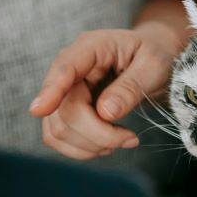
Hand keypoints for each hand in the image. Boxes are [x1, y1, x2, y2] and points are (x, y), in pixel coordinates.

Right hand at [29, 28, 174, 158]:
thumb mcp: (153, 66)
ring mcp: (67, 90)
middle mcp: (72, 68)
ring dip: (90, 144)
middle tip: (131, 139)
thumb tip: (105, 112)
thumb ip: (130, 87)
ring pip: (58, 128)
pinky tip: (109, 144)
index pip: (64, 68)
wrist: (156, 59)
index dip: (51, 91)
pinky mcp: (68, 109)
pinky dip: (83, 148)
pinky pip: (60, 137)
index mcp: (93, 47)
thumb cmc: (156, 56)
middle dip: (97, 133)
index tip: (39, 110)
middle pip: (64, 109)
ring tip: (124, 140)